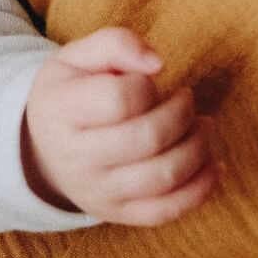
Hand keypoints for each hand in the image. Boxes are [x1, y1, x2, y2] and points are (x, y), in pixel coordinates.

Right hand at [22, 27, 216, 225]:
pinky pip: (166, 210)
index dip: (146, 85)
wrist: (43, 149)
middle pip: (148, 139)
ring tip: (203, 125)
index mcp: (61, 111)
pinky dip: (200, 188)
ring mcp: (97, 192)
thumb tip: (158, 63)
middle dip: (182, 113)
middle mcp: (75, 158)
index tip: (149, 80)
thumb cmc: (70, 94)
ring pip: (163, 176)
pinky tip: (213, 164)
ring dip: (198, 147)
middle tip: (186, 98)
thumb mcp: (77, 57)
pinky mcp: (117, 213)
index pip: (118, 100)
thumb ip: (116, 44)